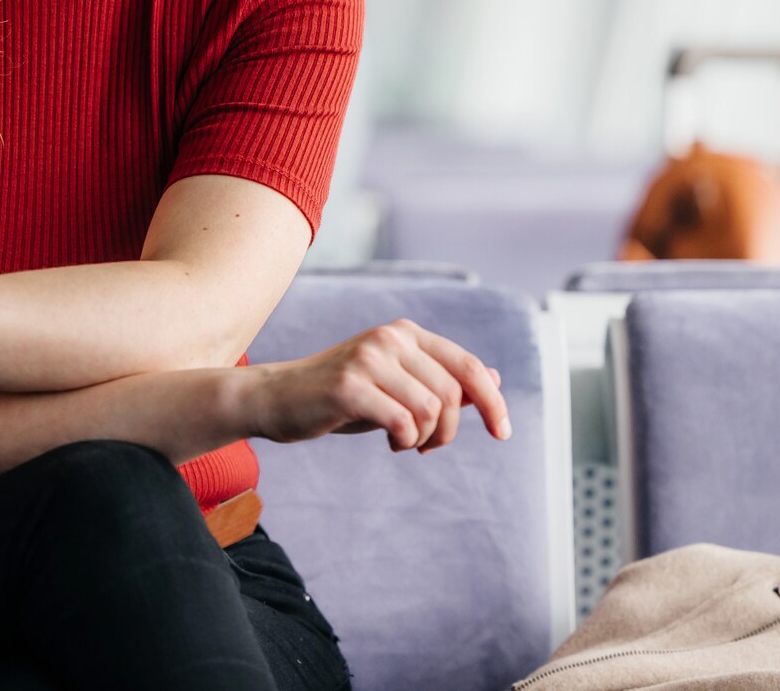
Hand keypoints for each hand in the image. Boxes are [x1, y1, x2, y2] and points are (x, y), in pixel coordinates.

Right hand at [246, 320, 511, 452]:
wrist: (277, 398)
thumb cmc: (342, 397)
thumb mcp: (397, 386)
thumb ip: (441, 381)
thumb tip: (493, 379)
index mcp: (406, 333)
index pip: (467, 365)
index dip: (492, 400)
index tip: (502, 432)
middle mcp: (390, 338)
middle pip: (451, 392)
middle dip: (448, 430)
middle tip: (425, 446)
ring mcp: (368, 359)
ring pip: (431, 408)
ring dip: (425, 437)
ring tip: (405, 442)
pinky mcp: (349, 385)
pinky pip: (402, 421)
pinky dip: (405, 440)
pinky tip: (390, 442)